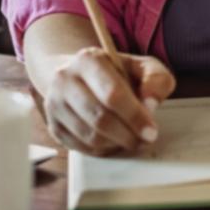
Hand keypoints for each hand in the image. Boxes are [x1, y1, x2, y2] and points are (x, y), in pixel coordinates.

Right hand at [43, 47, 175, 155]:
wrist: (80, 75)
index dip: (134, 116)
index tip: (151, 131)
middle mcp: (65, 79)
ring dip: (117, 144)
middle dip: (128, 134)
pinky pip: (81, 147)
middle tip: (145, 140)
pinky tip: (114, 141)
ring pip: (90, 136)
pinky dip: (102, 150)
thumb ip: (155, 80)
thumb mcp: (142, 67)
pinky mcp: (53, 125)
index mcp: (88, 59)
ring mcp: (55, 103)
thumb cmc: (116, 72)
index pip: (112, 93)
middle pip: (100, 118)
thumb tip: (150, 104)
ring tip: (132, 139)